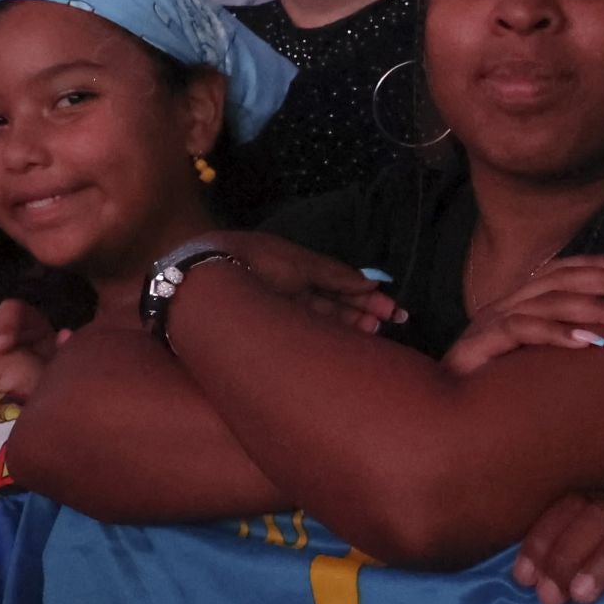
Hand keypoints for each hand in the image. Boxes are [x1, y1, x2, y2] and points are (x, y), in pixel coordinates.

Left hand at [195, 231, 403, 332]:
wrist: (209, 276)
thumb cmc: (257, 262)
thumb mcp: (302, 264)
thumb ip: (337, 276)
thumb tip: (371, 283)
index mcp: (297, 269)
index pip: (339, 283)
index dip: (366, 294)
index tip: (391, 307)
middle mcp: (292, 290)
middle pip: (335, 302)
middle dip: (365, 311)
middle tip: (394, 323)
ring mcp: (282, 310)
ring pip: (325, 318)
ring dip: (352, 324)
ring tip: (376, 333)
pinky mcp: (272, 328)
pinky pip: (309, 330)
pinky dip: (331, 334)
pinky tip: (350, 341)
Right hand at [443, 255, 603, 376]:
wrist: (435, 414)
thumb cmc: (488, 391)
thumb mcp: (531, 363)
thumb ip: (559, 345)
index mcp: (519, 302)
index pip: (564, 270)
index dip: (601, 263)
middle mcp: (506, 304)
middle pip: (565, 280)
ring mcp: (490, 322)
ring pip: (550, 302)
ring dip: (598, 309)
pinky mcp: (479, 345)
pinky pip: (521, 330)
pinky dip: (556, 334)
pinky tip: (587, 343)